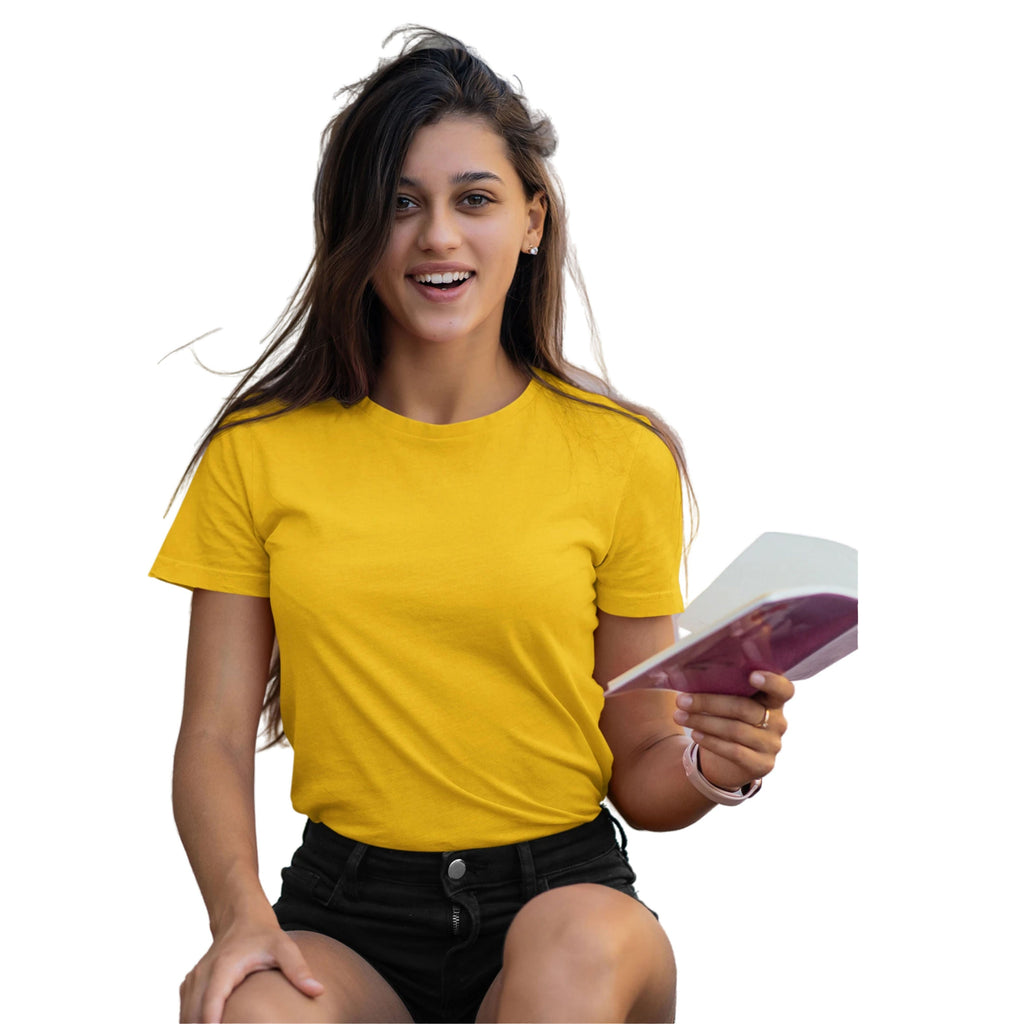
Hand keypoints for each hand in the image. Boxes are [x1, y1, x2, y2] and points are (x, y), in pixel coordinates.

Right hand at [179, 916, 323, 1022]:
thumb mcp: (284, 947)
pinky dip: (191, 1023)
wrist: (240, 916)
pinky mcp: (190, 986)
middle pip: (192, 1016)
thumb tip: (317, 991)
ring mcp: (193, 980)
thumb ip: (298, 969)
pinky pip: (185, 1012)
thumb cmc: (263, 934)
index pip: (211, 1005)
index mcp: (224, 966)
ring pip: (185, 1016)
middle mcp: (203, 974)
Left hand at [673, 671, 793, 792]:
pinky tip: (694, 734)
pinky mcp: (762, 765)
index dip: (771, 681)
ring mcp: (772, 745)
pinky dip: (711, 741)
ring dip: (703, 721)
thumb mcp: (730, 702)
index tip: (752, 675)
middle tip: (682, 700)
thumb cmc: (727, 720)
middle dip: (709, 702)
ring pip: (735, 730)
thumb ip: (725, 689)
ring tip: (679, 715)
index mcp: (773, 700)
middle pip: (745, 708)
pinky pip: (734, 751)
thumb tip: (691, 674)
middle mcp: (778, 722)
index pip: (783, 689)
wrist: (728, 761)